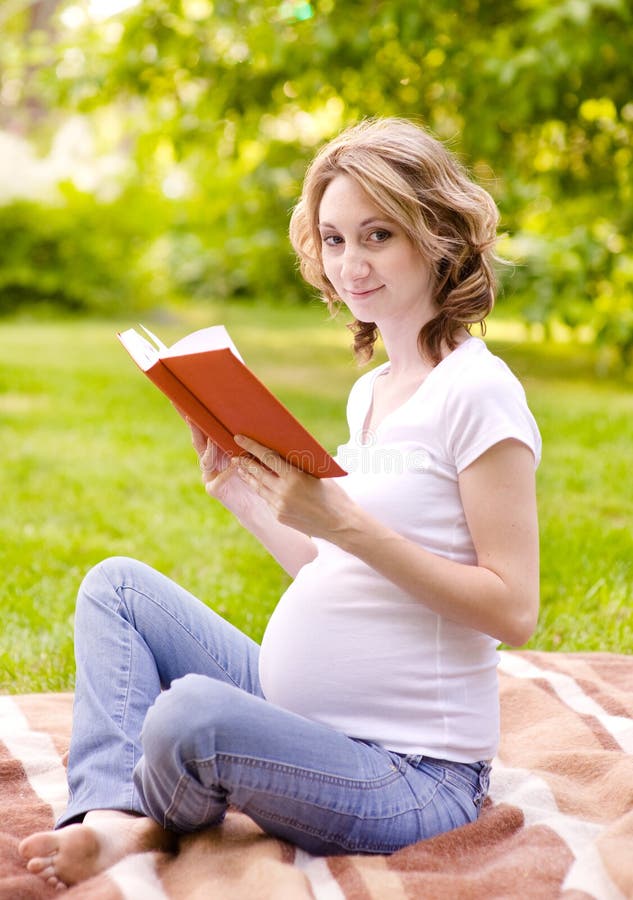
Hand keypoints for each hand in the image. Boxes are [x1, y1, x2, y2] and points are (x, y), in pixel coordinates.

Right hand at [187, 421, 256, 516]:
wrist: (256, 501)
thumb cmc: (257, 473)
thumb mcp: (252, 452)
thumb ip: (247, 438)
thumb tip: (254, 415)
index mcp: (215, 449)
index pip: (203, 432)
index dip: (196, 420)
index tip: (189, 405)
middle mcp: (209, 461)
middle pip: (198, 442)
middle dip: (195, 430)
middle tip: (192, 417)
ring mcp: (209, 475)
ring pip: (205, 460)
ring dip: (210, 449)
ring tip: (213, 440)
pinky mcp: (214, 489)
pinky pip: (218, 479)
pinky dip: (226, 472)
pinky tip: (234, 464)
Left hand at [233, 434, 353, 539]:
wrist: (341, 525)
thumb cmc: (334, 495)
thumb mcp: (318, 474)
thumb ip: (299, 466)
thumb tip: (282, 454)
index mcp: (294, 477)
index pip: (268, 457)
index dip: (252, 446)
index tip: (240, 438)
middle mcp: (283, 492)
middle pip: (258, 473)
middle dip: (245, 463)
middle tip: (236, 455)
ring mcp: (279, 506)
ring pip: (258, 488)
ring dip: (249, 477)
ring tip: (241, 468)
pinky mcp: (279, 516)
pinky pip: (267, 499)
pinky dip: (262, 490)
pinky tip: (258, 484)